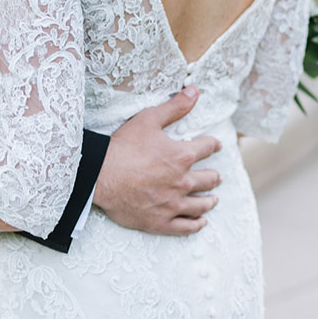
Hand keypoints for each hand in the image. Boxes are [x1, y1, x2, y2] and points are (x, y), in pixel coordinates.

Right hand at [93, 86, 221, 235]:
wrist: (101, 175)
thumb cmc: (124, 146)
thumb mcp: (149, 119)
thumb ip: (175, 106)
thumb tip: (195, 91)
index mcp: (182, 156)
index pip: (206, 148)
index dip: (212, 144)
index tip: (215, 144)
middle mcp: (182, 182)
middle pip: (208, 179)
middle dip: (214, 175)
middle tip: (216, 175)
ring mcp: (173, 204)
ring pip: (200, 205)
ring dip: (209, 200)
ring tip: (213, 199)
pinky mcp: (161, 221)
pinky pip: (186, 227)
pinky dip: (196, 224)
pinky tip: (201, 222)